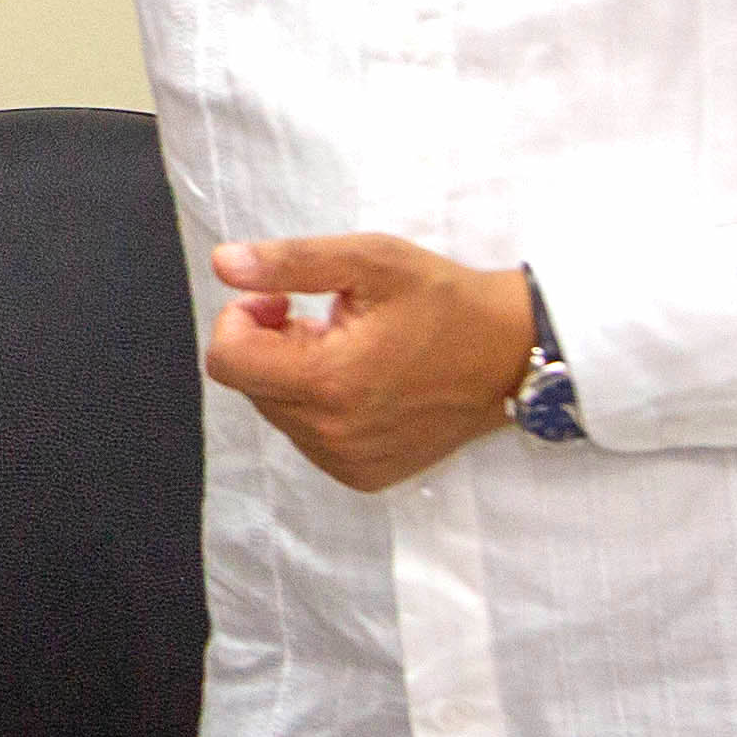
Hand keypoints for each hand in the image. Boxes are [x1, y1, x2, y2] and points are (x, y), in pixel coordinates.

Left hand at [207, 233, 533, 494]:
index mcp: (326, 381)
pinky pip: (310, 438)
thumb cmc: (445, 302)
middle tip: (328, 321)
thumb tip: (225, 264)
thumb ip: (290, 262)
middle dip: (273, 345)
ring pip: (278, 412)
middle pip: (250, 384)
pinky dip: (321, 407)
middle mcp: (332, 434)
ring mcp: (348, 462)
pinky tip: (364, 383)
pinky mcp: (365, 475)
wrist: (512, 354)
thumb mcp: (370, 260)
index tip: (281, 301)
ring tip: (353, 351)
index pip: (226, 359)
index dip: (242, 319)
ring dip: (297, 376)